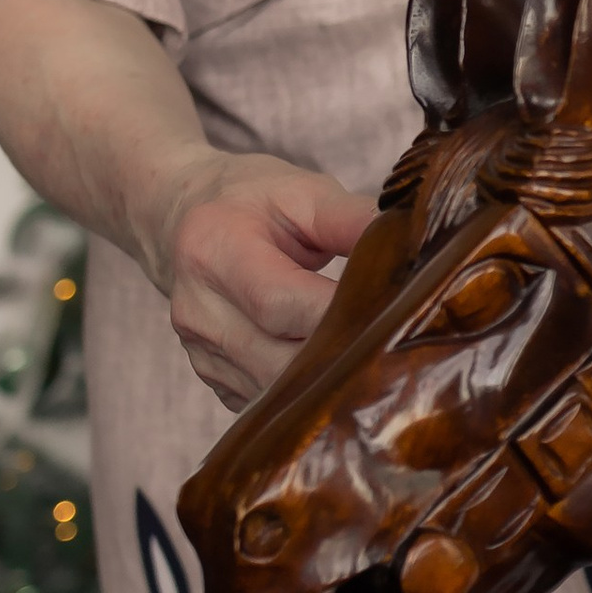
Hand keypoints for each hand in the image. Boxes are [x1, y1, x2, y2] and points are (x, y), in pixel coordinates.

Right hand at [147, 150, 376, 409]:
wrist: (179, 219)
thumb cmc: (249, 201)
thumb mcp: (301, 190)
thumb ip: (352, 218)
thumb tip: (412, 244)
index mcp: (215, 250)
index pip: (280, 302)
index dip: (338, 315)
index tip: (392, 311)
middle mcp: (199, 309)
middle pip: (278, 359)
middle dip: (341, 357)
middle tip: (397, 346)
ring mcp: (200, 351)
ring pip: (274, 392)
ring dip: (327, 383)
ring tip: (377, 362)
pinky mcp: (213, 377)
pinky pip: (265, 401)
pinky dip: (305, 394)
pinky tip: (339, 373)